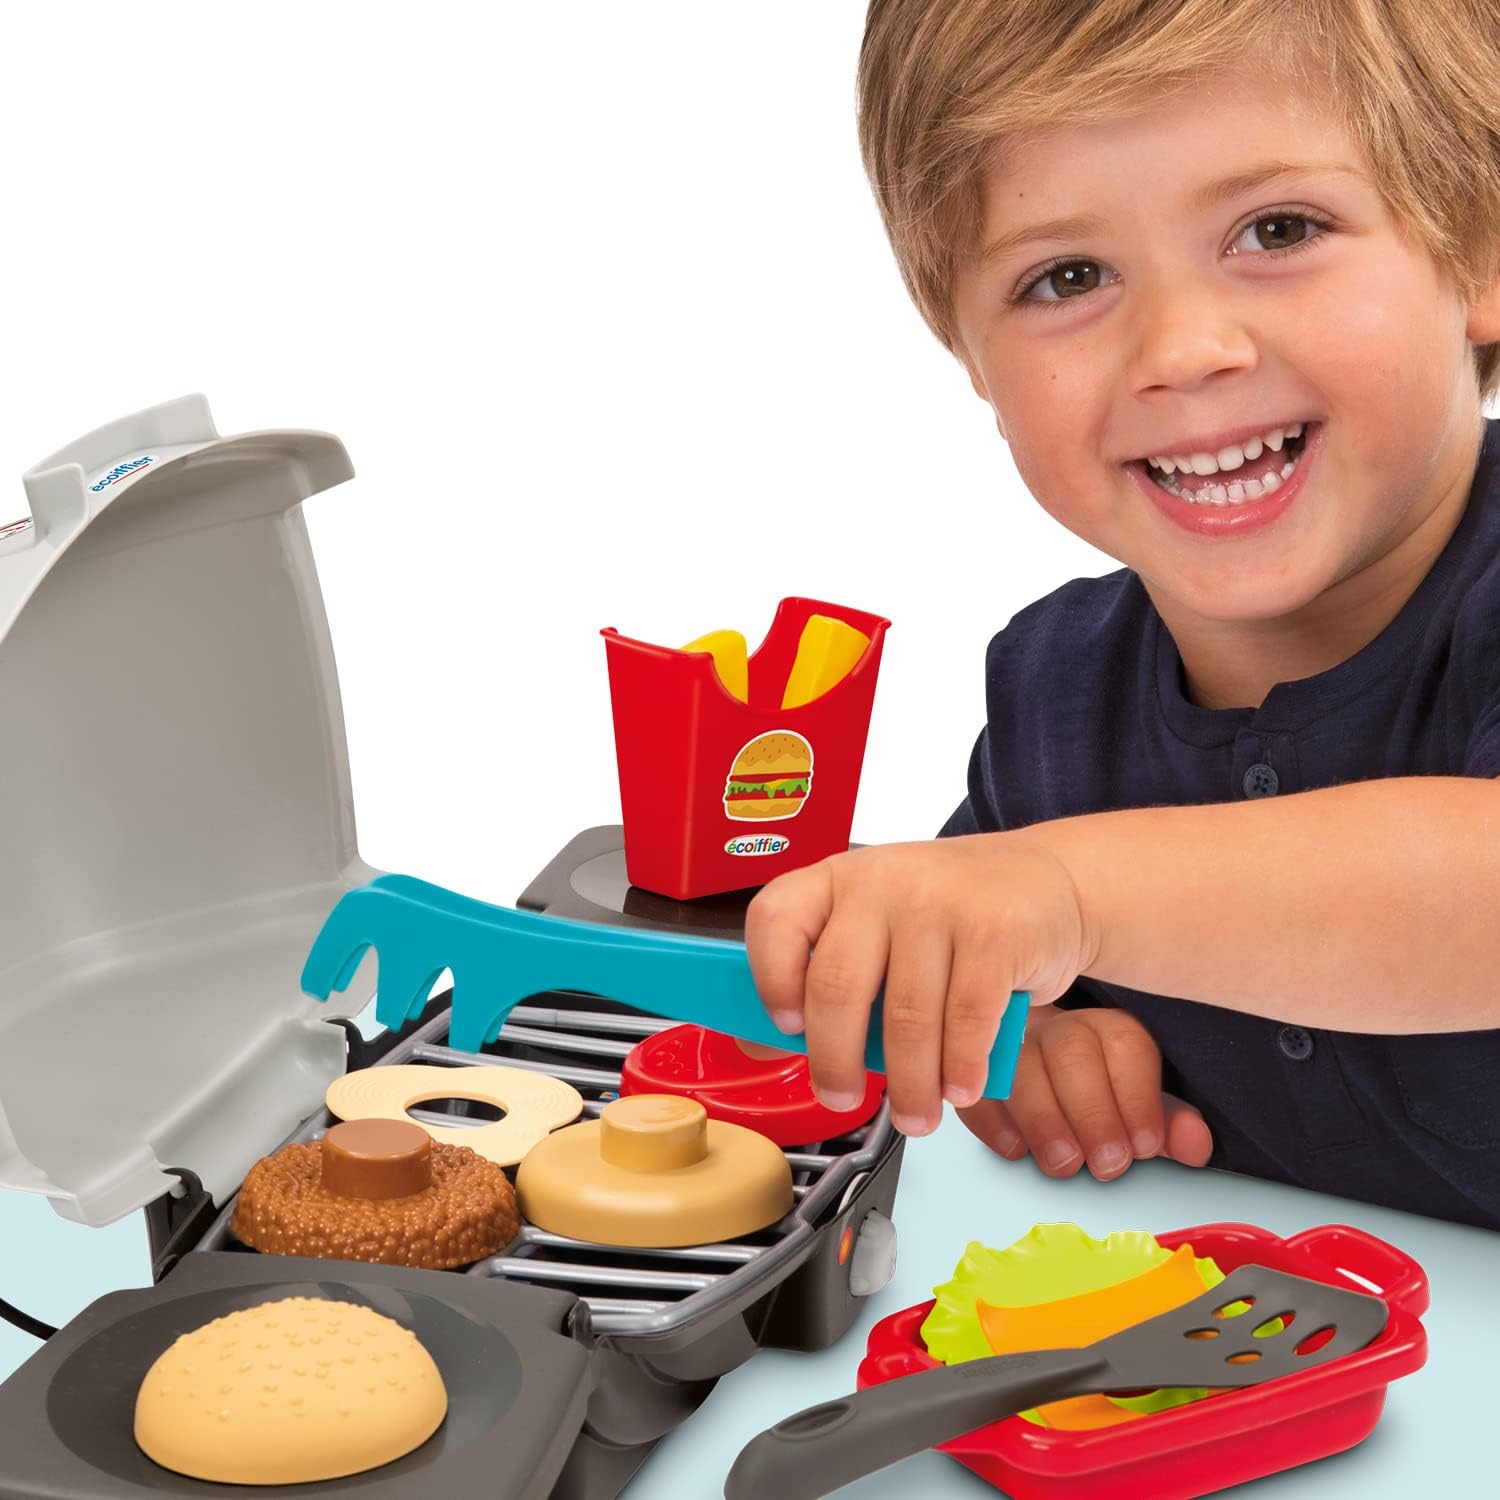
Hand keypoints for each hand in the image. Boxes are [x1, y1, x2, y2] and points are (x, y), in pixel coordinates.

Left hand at [744, 834, 1090, 1134]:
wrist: (1046, 879)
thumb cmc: (951, 915)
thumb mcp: (880, 926)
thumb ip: (825, 975)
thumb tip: (761, 1045)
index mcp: (840, 878)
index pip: (776, 917)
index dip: (770, 979)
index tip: (785, 1027)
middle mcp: (883, 881)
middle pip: (836, 985)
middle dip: (835, 1060)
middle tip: (841, 1099)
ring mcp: (941, 902)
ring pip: (906, 1016)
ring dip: (909, 1083)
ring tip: (915, 1115)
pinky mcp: (995, 932)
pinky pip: (967, 1021)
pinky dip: (960, 1069)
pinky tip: (960, 1089)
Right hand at [956, 1004, 1213, 1178]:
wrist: (1048, 1075)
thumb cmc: (1100, 1097)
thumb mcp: (1144, 1108)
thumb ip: (1170, 1124)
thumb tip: (1195, 1145)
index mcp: (1107, 1028)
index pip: (1124, 1044)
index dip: (1138, 1098)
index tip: (1146, 1145)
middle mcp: (1059, 1029)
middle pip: (1071, 1052)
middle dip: (1092, 1113)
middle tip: (1106, 1162)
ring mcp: (1014, 1047)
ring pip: (1020, 1066)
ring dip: (1043, 1121)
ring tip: (1064, 1162)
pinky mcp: (978, 1074)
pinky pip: (977, 1089)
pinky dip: (993, 1122)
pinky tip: (1017, 1149)